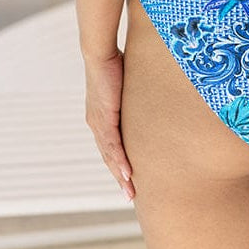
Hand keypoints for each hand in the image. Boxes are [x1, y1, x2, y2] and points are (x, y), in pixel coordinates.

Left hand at [84, 50, 134, 201]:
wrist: (100, 53)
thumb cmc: (114, 61)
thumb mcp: (127, 84)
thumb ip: (135, 94)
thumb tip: (152, 91)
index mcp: (100, 116)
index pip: (110, 145)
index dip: (118, 163)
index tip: (128, 178)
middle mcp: (96, 123)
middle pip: (109, 156)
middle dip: (120, 177)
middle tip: (130, 195)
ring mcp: (99, 122)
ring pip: (110, 155)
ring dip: (121, 175)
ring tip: (130, 192)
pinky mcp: (104, 118)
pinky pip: (112, 145)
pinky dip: (120, 161)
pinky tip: (127, 174)